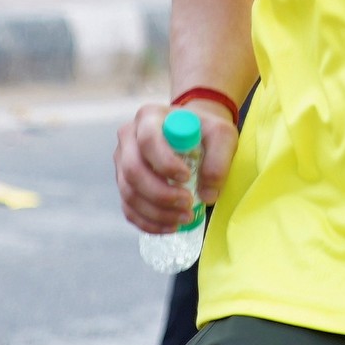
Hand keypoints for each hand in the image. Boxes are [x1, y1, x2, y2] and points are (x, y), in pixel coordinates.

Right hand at [115, 98, 237, 234]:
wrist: (192, 134)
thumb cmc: (204, 131)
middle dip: (160, 194)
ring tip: (184, 218)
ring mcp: (122, 162)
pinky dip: (148, 222)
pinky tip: (170, 227)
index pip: (148, 140)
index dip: (164, 163)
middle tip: (188, 204)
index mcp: (149, 117)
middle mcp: (129, 138)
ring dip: (156, 212)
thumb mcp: (222, 135)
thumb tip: (207, 194)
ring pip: (129, 193)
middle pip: (132, 170)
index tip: (187, 178)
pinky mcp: (124, 183)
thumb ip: (219, 159)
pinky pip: (128, 208)